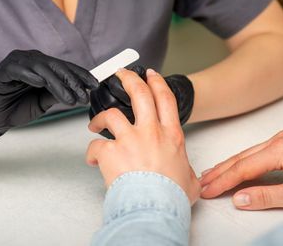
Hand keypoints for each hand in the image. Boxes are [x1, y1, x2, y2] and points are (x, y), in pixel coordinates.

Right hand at [0, 50, 98, 145]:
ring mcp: (17, 62)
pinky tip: (41, 84)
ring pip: (42, 68)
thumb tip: (78, 90)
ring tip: (68, 98)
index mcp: (41, 65)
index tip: (95, 85)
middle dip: (72, 81)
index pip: (65, 67)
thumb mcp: (43, 102)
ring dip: (57, 83)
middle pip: (56, 66)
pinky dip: (31, 75)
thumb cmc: (15, 108)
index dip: (81, 75)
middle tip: (83, 95)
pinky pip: (19, 69)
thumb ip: (57, 93)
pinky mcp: (3, 70)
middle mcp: (31, 59)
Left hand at [86, 68, 200, 203]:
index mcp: (170, 136)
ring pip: (111, 114)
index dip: (157, 82)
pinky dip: (92, 152)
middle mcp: (150, 132)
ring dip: (100, 118)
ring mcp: (129, 139)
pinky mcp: (110, 151)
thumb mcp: (190, 180)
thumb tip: (186, 175)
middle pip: (139, 94)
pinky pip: (95, 146)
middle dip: (129, 78)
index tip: (151, 75)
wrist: (154, 207)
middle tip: (121, 74)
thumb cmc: (171, 196)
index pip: (164, 99)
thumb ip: (187, 172)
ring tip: (95, 124)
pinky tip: (93, 159)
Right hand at [200, 129, 282, 209]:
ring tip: (210, 175)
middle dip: (219, 171)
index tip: (207, 190)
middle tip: (201, 183)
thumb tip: (238, 199)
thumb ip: (266, 196)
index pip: (242, 168)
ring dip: (228, 165)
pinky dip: (241, 160)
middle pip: (240, 157)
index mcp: (280, 149)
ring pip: (246, 153)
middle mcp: (277, 139)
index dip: (223, 181)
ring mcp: (281, 138)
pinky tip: (233, 166)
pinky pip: (256, 151)